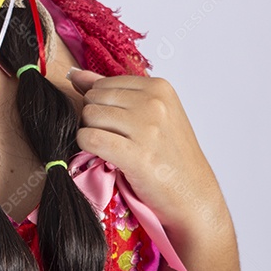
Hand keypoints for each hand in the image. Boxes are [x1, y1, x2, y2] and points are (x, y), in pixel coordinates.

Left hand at [68, 69, 230, 237]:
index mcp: (159, 87)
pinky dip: (87, 147)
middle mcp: (154, 103)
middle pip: (93, 98)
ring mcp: (147, 128)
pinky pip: (90, 138)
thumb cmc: (171, 155)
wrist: (194, 195)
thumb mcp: (150, 113)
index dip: (102, 105)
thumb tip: (76, 75)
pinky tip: (103, 156)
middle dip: (95, 119)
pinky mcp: (137, 155)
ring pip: (89, 116)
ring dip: (92, 133)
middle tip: (115, 138)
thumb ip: (112, 90)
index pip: (103, 83)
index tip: (119, 124)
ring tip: (112, 148)